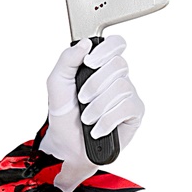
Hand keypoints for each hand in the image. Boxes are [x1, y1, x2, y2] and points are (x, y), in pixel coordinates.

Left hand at [41, 35, 144, 191]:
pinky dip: (107, 120)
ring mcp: (129, 94)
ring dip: (98, 106)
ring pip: (121, 88)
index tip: (89, 63)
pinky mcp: (135, 113)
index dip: (106, 49)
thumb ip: (66, 61)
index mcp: (101, 66)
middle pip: (118, 65)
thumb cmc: (64, 115)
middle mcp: (118, 77)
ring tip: (86, 119)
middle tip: (81, 100)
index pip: (116, 44)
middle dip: (94, 85)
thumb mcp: (57, 85)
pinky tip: (97, 129)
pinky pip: (127, 107)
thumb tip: (85, 44)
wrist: (67, 146)